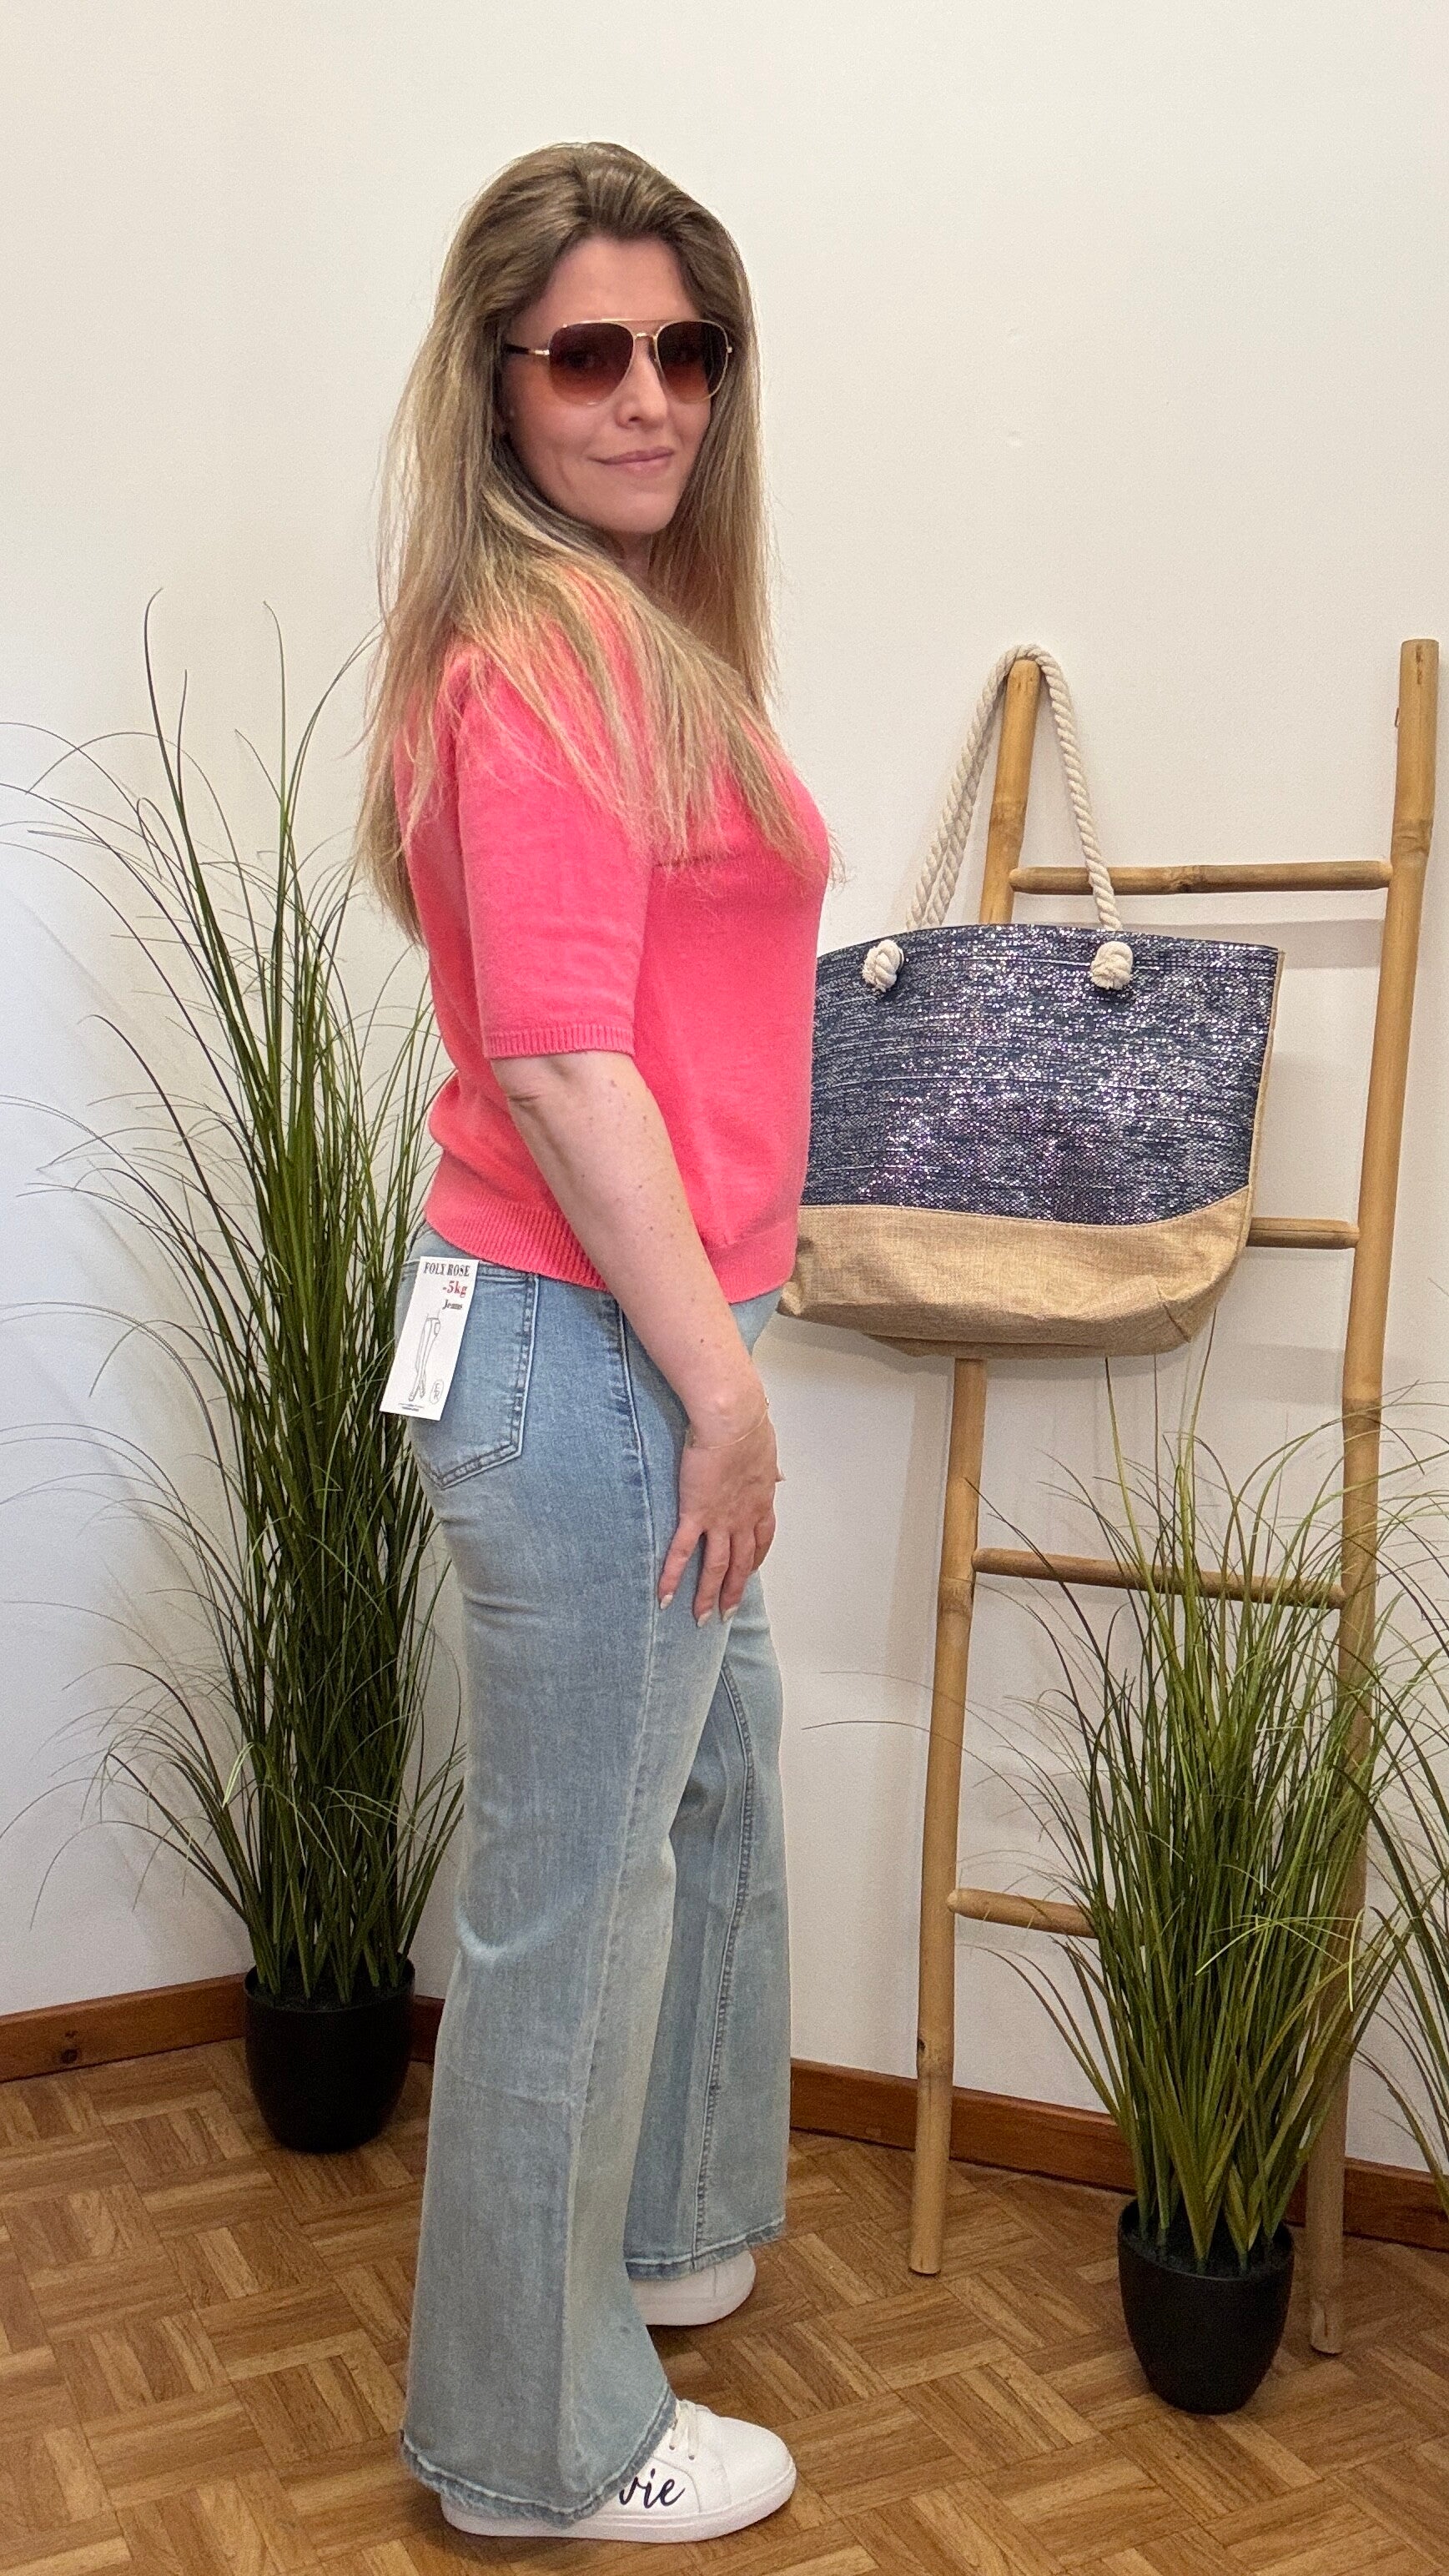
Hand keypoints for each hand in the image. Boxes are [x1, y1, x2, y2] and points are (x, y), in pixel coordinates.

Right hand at [659, 1406, 782, 1623]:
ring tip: (701, 1617)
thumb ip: (766, 1468)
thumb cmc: (747, 1426)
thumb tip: (776, 1474)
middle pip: (741, 1563)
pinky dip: (673, 1576)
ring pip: (715, 1567)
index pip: (762, 1540)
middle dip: (733, 1590)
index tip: (749, 1571)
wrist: (732, 1421)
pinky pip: (682, 1552)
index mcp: (761, 1501)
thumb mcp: (765, 1451)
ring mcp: (720, 1520)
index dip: (755, 1559)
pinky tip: (666, 1595)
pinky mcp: (695, 1514)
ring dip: (708, 1594)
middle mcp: (743, 1517)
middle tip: (727, 1612)